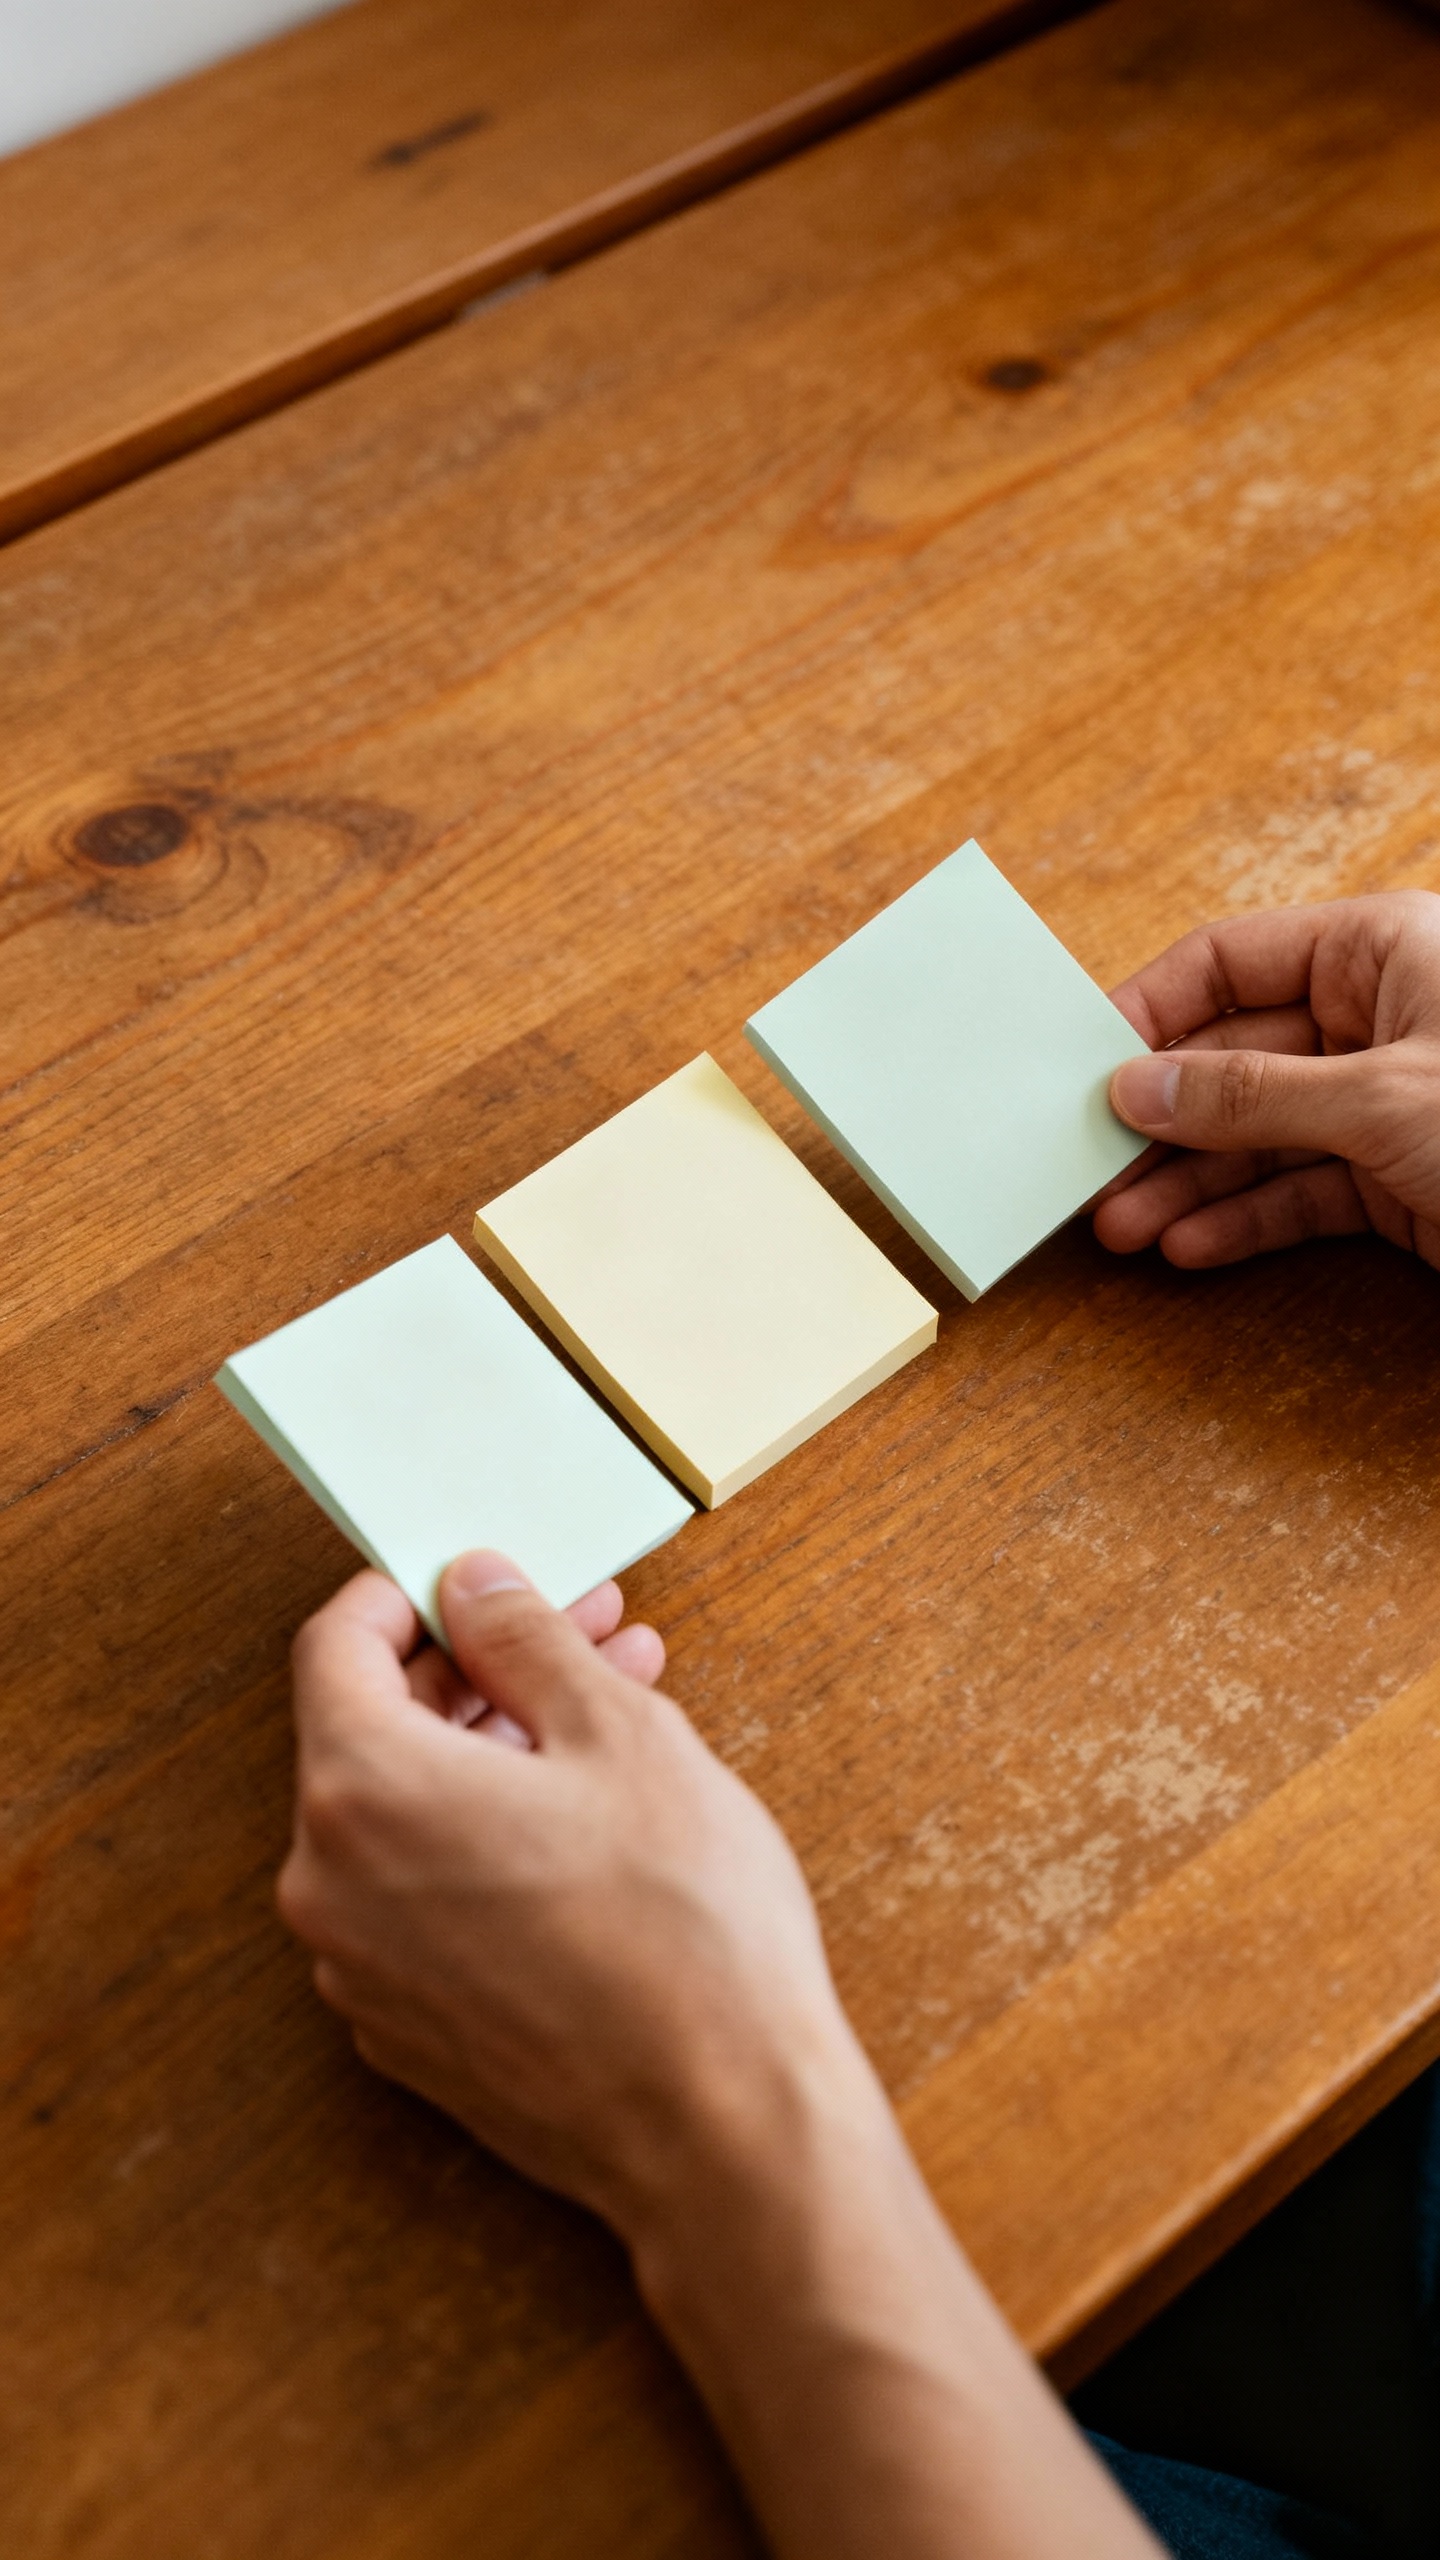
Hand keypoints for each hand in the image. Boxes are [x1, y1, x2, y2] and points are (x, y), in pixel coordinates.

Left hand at [278, 1552, 857, 2245]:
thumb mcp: (622, 1734)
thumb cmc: (682, 1932)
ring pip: (406, 1819)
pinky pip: (421, 1899)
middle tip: (584, 1637)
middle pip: (374, 1733)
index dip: (406, 1597)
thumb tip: (473, 1586)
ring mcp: (361, 1970)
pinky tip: (587, 1823)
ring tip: (615, 1717)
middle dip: (481, 1672)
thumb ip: (526, 1640)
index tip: (471, 1580)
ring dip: (495, 1755)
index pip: (334, 1646)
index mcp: (363, 1791)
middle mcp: (330, 1885)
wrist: (720, 2129)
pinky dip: (484, 1844)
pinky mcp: (406, 2030)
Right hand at [1095, 891, 1439, 1268]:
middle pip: (1231, 1061)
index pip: (1229, 964)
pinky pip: (1300, 1192)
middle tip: (1094, 1169)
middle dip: (1163, 1123)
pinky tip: (1188, 1244)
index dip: (1152, 1015)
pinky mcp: (1394, 1177)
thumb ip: (1255, 1095)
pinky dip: (1244, 1220)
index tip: (1087, 1072)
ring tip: (1123, 1226)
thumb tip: (1140, 1090)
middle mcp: (1373, 1019)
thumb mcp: (1384, 1097)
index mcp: (1376, 953)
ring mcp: (1380, 1102)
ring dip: (1187, 1185)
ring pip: (1258, 1138)